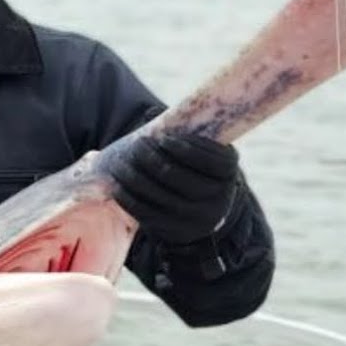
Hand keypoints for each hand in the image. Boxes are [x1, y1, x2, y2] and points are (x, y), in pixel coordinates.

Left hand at [111, 131, 239, 245]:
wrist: (199, 213)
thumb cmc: (195, 170)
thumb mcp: (199, 151)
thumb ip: (182, 132)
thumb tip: (152, 113)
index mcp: (228, 174)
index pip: (210, 159)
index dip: (185, 147)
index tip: (162, 137)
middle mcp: (219, 199)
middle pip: (181, 178)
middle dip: (154, 159)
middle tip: (137, 145)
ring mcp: (198, 219)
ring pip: (162, 196)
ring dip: (136, 177)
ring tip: (121, 163)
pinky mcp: (176, 232)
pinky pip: (148, 213)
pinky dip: (129, 198)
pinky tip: (117, 185)